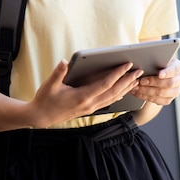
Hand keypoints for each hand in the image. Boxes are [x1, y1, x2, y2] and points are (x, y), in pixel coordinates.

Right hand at [27, 59, 143, 127]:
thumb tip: (65, 61)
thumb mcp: (49, 85)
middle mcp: (89, 104)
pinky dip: (118, 95)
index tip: (127, 65)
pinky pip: (108, 101)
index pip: (105, 84)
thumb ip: (58, 73)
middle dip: (127, 81)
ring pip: (113, 98)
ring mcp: (90, 108)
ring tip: (135, 79)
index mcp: (82, 97)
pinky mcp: (89, 109)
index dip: (117, 74)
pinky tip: (123, 91)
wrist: (41, 117)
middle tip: (139, 71)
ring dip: (125, 88)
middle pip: (114, 92)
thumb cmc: (45, 100)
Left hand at [130, 58, 179, 105]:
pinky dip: (146, 97)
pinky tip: (137, 92)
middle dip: (154, 82)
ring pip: (163, 94)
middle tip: (141, 81)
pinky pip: (158, 101)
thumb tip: (144, 55)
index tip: (159, 74)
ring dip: (147, 91)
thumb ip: (153, 56)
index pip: (175, 70)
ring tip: (136, 87)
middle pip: (169, 84)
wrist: (155, 70)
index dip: (167, 73)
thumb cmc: (155, 60)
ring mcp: (175, 91)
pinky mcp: (168, 99)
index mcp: (178, 67)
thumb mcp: (156, 56)